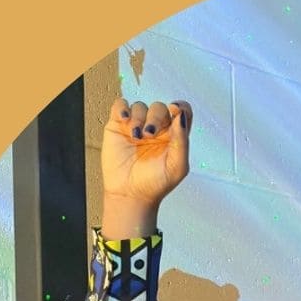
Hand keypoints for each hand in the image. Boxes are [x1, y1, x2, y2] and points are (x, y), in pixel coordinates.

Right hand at [100, 97, 193, 237]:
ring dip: (139, 118)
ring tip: (136, 136)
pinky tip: (124, 119)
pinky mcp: (118, 126)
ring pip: (140, 106)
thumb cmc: (156, 184)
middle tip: (149, 135)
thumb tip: (180, 115)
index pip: (182, 111)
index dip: (180, 106)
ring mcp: (137, 126)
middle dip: (155, 118)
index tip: (174, 110)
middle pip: (160, 108)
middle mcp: (156, 128)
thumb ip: (182, 141)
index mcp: (174, 136)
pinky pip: (120, 105)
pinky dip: (122, 107)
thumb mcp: (177, 166)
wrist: (130, 194)